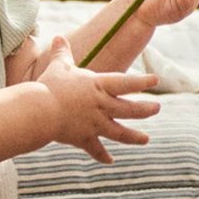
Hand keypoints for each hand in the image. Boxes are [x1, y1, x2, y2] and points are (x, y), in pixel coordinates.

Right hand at [35, 35, 160, 162]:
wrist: (41, 111)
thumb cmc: (49, 86)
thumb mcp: (58, 66)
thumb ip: (62, 52)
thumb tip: (58, 37)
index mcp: (98, 86)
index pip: (126, 82)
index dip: (141, 81)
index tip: (155, 80)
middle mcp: (101, 106)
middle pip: (129, 109)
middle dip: (145, 109)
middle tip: (158, 108)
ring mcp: (94, 124)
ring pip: (119, 132)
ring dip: (134, 137)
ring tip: (146, 140)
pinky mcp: (84, 139)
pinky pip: (95, 149)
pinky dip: (102, 156)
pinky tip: (110, 161)